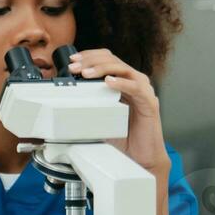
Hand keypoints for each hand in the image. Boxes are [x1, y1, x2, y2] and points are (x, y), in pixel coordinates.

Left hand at [68, 49, 170, 179]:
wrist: (140, 159)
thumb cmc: (123, 139)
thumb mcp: (100, 117)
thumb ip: (89, 105)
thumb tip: (64, 101)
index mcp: (123, 83)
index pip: (107, 59)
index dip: (89, 56)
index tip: (72, 60)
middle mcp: (134, 83)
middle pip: (113, 60)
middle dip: (91, 60)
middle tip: (75, 68)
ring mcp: (143, 91)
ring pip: (123, 69)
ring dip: (102, 69)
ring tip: (86, 74)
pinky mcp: (149, 103)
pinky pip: (135, 87)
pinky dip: (121, 83)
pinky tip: (109, 82)